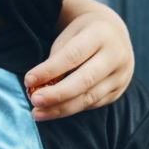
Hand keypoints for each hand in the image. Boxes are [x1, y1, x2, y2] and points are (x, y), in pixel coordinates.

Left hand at [25, 0, 134, 120]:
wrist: (113, 35)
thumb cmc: (82, 36)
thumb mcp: (69, 38)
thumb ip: (56, 60)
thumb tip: (37, 87)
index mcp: (101, 35)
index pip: (73, 56)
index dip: (50, 70)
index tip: (28, 80)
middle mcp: (116, 55)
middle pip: (85, 80)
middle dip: (57, 94)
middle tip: (34, 101)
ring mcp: (120, 75)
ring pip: (89, 98)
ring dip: (61, 109)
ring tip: (38, 113)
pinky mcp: (118, 91)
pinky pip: (92, 104)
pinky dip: (71, 108)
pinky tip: (53, 111)